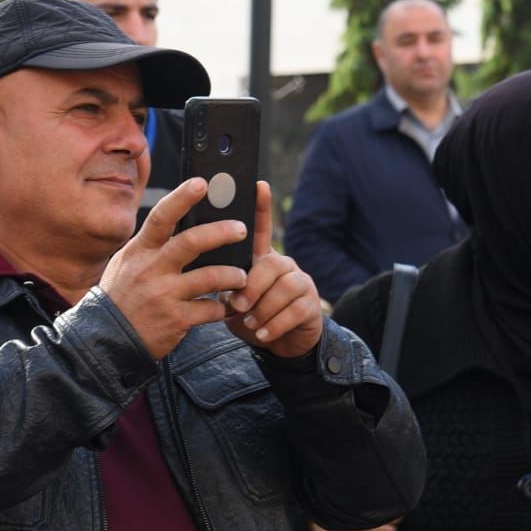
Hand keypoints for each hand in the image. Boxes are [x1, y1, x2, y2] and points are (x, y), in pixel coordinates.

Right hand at [98, 178, 248, 359]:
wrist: (107, 339)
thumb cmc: (123, 296)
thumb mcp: (129, 264)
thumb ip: (153, 245)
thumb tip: (184, 221)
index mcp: (140, 251)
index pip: (161, 217)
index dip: (181, 198)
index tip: (202, 183)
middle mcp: (151, 270)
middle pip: (191, 242)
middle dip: (220, 232)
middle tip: (242, 229)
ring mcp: (164, 295)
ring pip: (210, 278)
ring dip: (232, 276)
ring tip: (241, 276)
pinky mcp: (176, 320)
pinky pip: (209, 309)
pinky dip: (221, 308)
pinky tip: (224, 308)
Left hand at [223, 181, 322, 357]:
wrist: (281, 345)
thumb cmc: (252, 316)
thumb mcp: (234, 301)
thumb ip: (227, 286)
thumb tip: (219, 279)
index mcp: (262, 259)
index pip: (261, 229)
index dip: (261, 207)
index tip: (258, 185)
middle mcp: (284, 264)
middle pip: (269, 266)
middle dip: (252, 287)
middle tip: (238, 306)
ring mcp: (300, 283)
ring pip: (282, 289)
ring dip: (262, 310)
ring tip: (251, 324)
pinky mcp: (311, 304)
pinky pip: (294, 310)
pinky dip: (275, 325)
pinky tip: (264, 334)